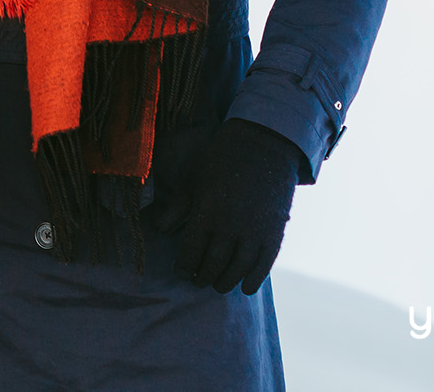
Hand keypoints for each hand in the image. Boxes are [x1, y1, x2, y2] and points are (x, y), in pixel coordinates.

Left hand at [154, 118, 304, 294]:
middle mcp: (231, 227)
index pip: (192, 252)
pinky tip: (245, 287)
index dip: (185, 267)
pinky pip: (264, 266)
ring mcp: (255, 232)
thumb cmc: (221, 160)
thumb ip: (177, 207)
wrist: (263, 145)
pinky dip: (254, 280)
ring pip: (237, 270)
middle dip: (202, 276)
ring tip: (216, 285)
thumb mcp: (193, 179)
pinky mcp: (274, 233)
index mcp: (207, 213)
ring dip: (225, 282)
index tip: (181, 271)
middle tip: (196, 281)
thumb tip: (159, 229)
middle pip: (213, 265)